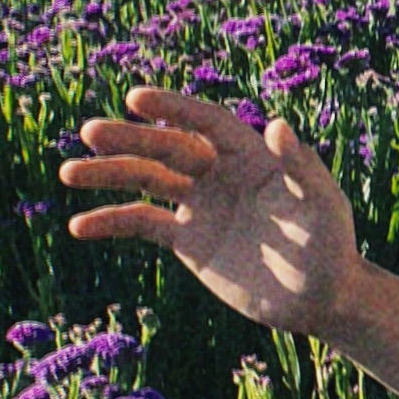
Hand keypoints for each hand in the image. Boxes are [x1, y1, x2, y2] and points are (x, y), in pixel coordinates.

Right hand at [59, 86, 363, 336]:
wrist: (319, 299)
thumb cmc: (330, 247)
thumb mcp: (320, 207)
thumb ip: (300, 167)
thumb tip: (276, 124)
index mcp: (252, 155)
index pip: (206, 122)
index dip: (174, 108)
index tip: (137, 99)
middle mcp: (221, 173)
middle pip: (167, 148)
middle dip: (129, 139)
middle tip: (90, 132)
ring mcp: (201, 205)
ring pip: (147, 180)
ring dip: (109, 174)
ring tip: (68, 172)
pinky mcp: (188, 240)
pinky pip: (143, 224)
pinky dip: (113, 222)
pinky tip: (79, 226)